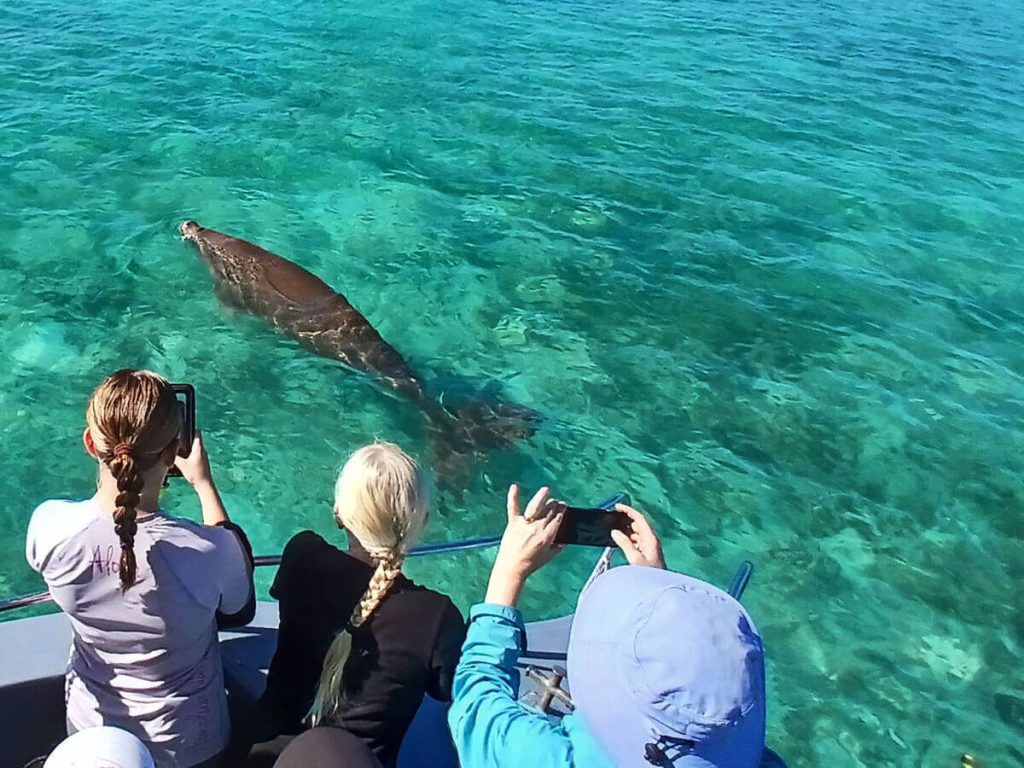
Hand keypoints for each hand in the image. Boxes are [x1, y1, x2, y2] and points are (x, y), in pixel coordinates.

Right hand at [174, 431, 215, 488]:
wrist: (204, 484)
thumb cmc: (195, 473)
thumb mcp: (182, 464)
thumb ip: (174, 456)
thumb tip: (166, 450)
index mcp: (199, 448)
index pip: (197, 432)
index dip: (190, 428)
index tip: (182, 427)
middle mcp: (202, 450)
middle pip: (194, 439)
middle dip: (185, 438)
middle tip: (176, 439)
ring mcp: (202, 456)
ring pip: (193, 447)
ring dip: (186, 447)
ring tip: (176, 448)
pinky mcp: (201, 461)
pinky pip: (194, 453)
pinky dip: (187, 453)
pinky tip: (181, 458)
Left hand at [485, 485, 564, 606]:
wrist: (512, 568)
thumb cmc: (531, 564)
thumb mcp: (549, 556)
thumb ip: (559, 546)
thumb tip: (566, 538)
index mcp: (547, 536)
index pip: (558, 518)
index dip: (562, 511)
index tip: (563, 507)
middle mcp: (537, 528)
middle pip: (550, 510)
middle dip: (555, 505)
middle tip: (555, 503)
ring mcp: (525, 525)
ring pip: (537, 506)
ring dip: (543, 497)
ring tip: (546, 490)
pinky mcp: (512, 523)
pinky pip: (513, 507)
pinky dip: (513, 496)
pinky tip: (515, 486)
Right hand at [610, 503, 665, 568]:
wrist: (658, 586)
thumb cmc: (649, 573)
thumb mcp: (634, 558)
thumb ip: (624, 544)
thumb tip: (615, 532)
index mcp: (651, 538)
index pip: (640, 518)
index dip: (628, 510)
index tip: (617, 507)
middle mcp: (651, 540)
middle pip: (638, 524)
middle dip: (626, 520)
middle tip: (614, 518)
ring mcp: (650, 546)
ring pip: (637, 532)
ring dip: (626, 530)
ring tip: (615, 529)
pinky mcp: (647, 552)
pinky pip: (637, 540)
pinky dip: (629, 538)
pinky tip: (621, 540)